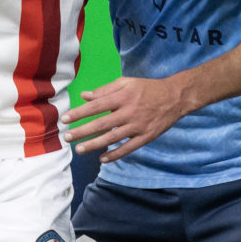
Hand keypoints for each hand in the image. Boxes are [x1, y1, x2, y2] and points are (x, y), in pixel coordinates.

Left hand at [63, 74, 191, 162]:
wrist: (175, 97)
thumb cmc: (147, 88)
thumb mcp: (126, 83)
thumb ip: (104, 90)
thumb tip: (84, 95)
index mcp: (122, 96)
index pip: (96, 106)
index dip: (79, 113)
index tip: (65, 119)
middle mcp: (129, 111)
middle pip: (102, 123)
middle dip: (82, 131)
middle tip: (67, 137)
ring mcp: (138, 126)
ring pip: (113, 138)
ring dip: (94, 145)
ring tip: (79, 149)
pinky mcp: (146, 137)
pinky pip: (128, 148)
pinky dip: (115, 154)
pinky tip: (102, 158)